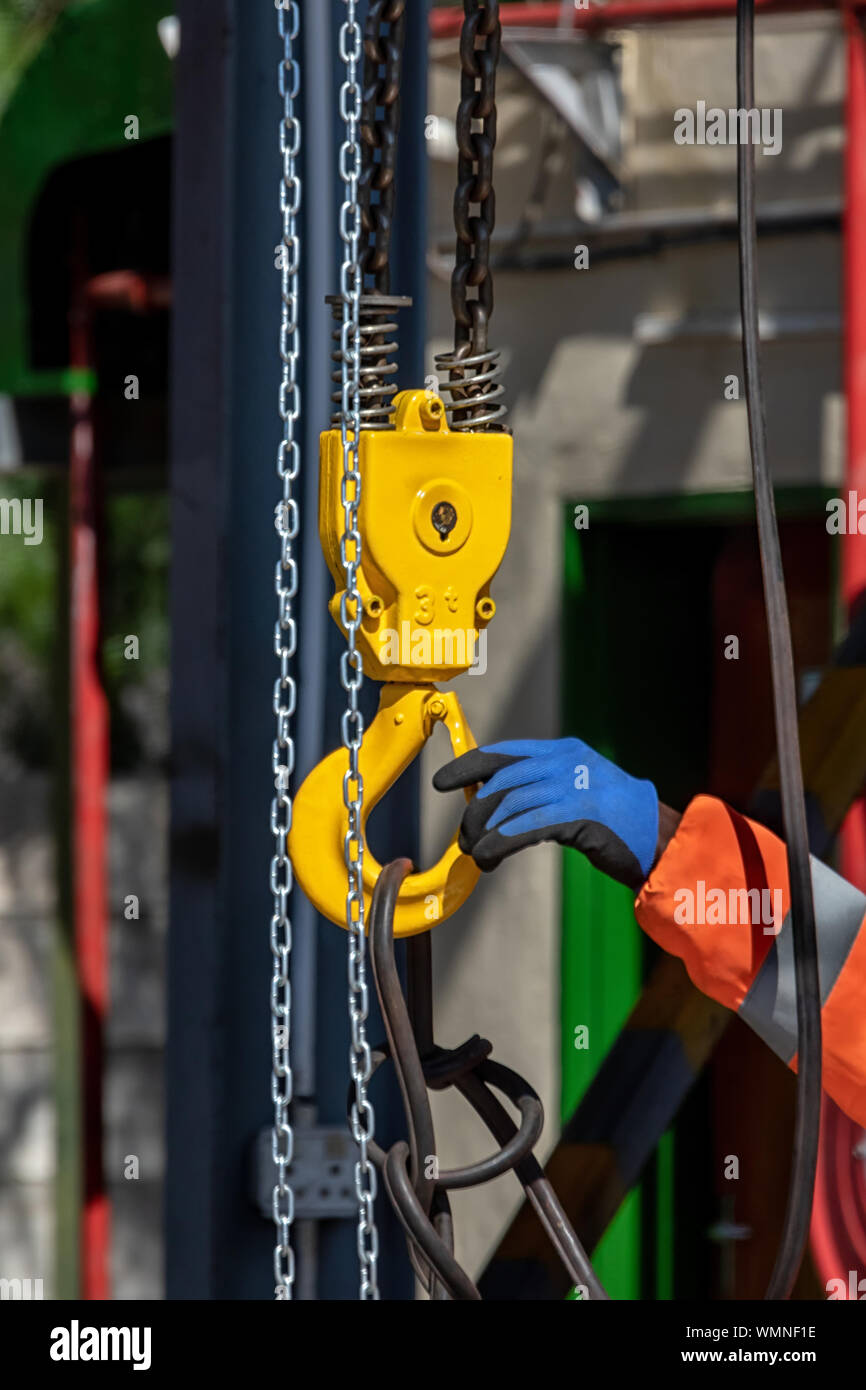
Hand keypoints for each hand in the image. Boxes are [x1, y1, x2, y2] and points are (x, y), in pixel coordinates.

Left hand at [433, 737, 662, 889]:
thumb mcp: (576, 790)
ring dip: (484, 833)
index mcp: (562, 752)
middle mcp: (566, 763)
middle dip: (476, 812)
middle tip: (466, 838)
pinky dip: (500, 843)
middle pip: (501, 783)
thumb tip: (491, 803)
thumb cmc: (615, 821)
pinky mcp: (579, 816)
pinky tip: (489, 857)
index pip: (503, 753)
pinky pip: (526, 827)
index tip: (442, 782)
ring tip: (477, 854)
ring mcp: (574, 787)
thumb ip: (540, 788)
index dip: (468, 766)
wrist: (661, 838)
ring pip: (509, 806)